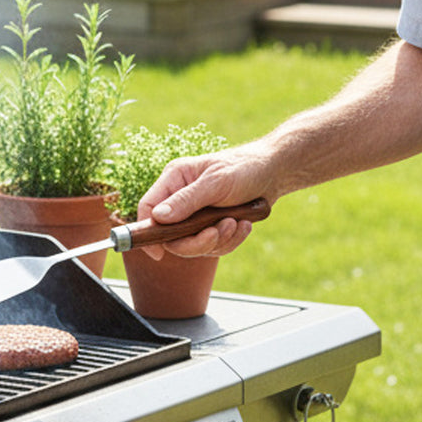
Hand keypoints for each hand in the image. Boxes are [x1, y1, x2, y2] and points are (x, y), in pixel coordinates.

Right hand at [136, 143, 274, 260]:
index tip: (159, 253)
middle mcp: (181, 198)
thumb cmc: (244, 168)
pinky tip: (244, 225)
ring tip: (237, 222)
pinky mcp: (212, 225)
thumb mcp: (216, 182)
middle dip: (196, 240)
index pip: (148, 208)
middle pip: (171, 236)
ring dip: (218, 239)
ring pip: (194, 244)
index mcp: (175, 180)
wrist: (273, 173)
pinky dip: (230, 240)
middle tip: (217, 232)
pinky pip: (213, 246)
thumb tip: (158, 217)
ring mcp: (196, 214)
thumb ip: (187, 200)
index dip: (147, 232)